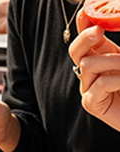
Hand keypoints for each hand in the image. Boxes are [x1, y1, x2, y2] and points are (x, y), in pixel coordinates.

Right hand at [69, 10, 119, 131]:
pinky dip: (115, 81)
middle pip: (75, 50)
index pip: (87, 36)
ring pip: (87, 65)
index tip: (87, 8)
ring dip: (111, 62)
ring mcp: (89, 88)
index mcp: (104, 57)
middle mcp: (93, 72)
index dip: (84, 22)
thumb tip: (113, 21)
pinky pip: (97, 86)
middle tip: (99, 32)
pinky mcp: (92, 104)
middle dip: (85, 38)